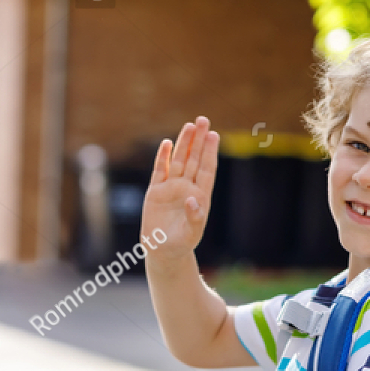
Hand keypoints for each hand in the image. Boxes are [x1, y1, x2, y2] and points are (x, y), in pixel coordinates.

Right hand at [142, 117, 218, 256]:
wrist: (162, 250)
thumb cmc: (182, 243)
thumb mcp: (192, 233)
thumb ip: (196, 217)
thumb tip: (193, 198)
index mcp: (200, 196)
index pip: (206, 169)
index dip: (210, 152)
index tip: (214, 135)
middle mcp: (186, 188)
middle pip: (194, 159)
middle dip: (198, 140)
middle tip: (203, 120)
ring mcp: (171, 188)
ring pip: (178, 161)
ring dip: (183, 144)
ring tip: (189, 126)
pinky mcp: (155, 191)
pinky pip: (159, 170)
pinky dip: (163, 157)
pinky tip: (167, 144)